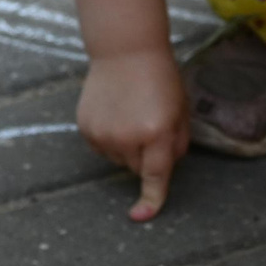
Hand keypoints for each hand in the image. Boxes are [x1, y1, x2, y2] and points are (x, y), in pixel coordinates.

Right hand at [78, 49, 189, 220]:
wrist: (126, 50)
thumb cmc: (160, 78)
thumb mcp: (180, 111)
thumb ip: (176, 144)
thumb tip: (163, 168)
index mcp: (156, 133)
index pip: (155, 176)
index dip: (151, 199)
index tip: (141, 216)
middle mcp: (127, 137)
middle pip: (137, 168)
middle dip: (146, 154)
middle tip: (150, 122)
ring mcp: (103, 133)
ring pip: (118, 159)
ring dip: (127, 146)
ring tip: (131, 114)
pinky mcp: (86, 127)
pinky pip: (101, 147)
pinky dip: (109, 137)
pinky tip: (115, 113)